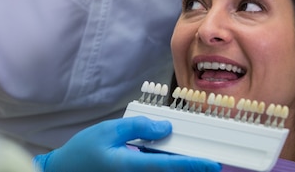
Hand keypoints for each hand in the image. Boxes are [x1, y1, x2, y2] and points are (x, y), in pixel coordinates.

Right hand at [33, 116, 220, 171]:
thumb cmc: (83, 152)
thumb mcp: (109, 130)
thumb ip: (139, 127)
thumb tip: (165, 127)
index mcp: (130, 166)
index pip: (169, 167)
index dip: (193, 165)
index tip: (211, 164)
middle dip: (188, 165)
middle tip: (206, 158)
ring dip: (175, 165)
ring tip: (187, 154)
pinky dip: (162, 164)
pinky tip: (164, 154)